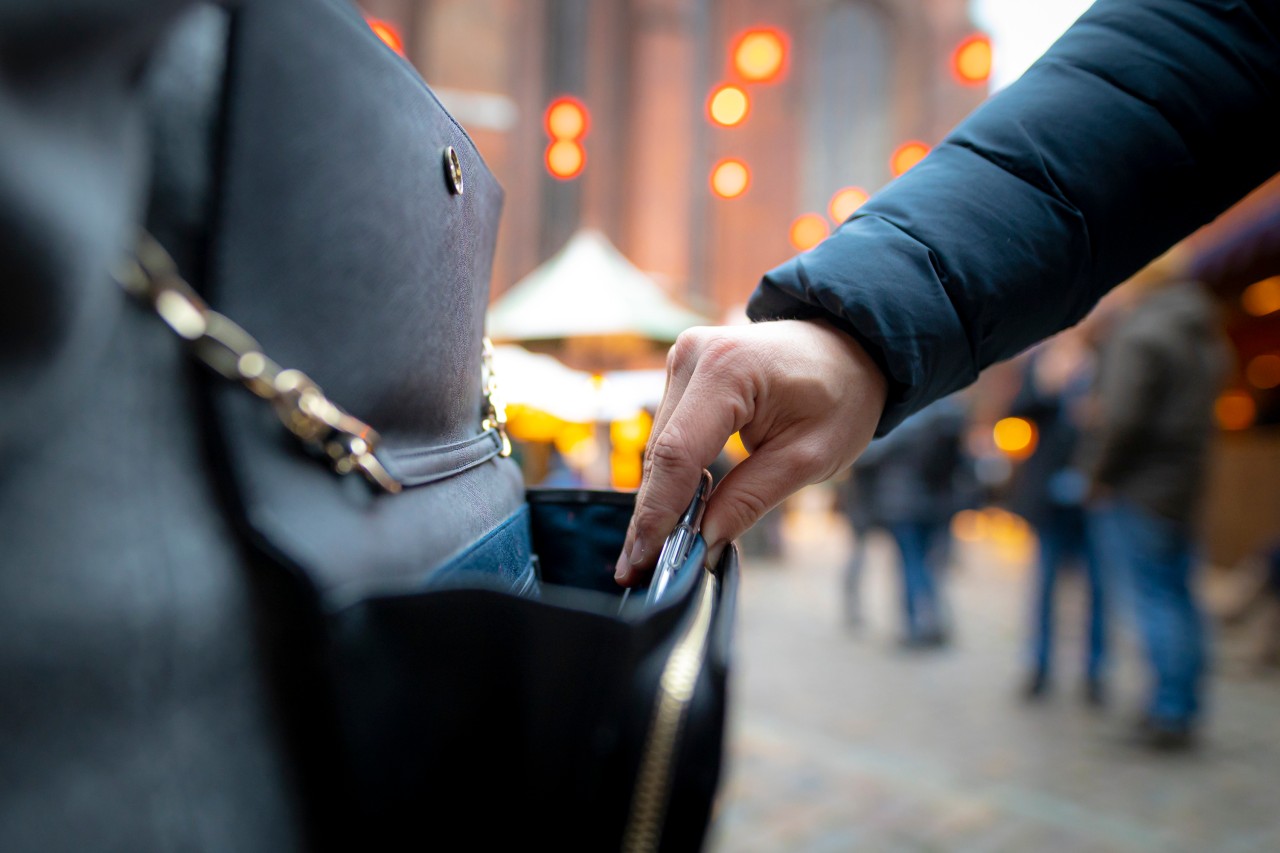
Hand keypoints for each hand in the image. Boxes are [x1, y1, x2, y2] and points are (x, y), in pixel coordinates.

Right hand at [615, 319, 887, 584]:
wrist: (848, 346)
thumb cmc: (841, 395)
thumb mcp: (809, 457)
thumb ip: (751, 498)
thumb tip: (703, 542)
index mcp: (728, 369)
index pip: (678, 454)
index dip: (657, 513)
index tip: (643, 562)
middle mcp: (694, 355)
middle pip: (661, 452)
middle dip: (652, 515)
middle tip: (640, 573)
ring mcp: (684, 358)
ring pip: (659, 446)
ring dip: (658, 498)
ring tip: (653, 554)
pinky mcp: (683, 370)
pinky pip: (669, 433)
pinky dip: (671, 475)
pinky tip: (669, 516)